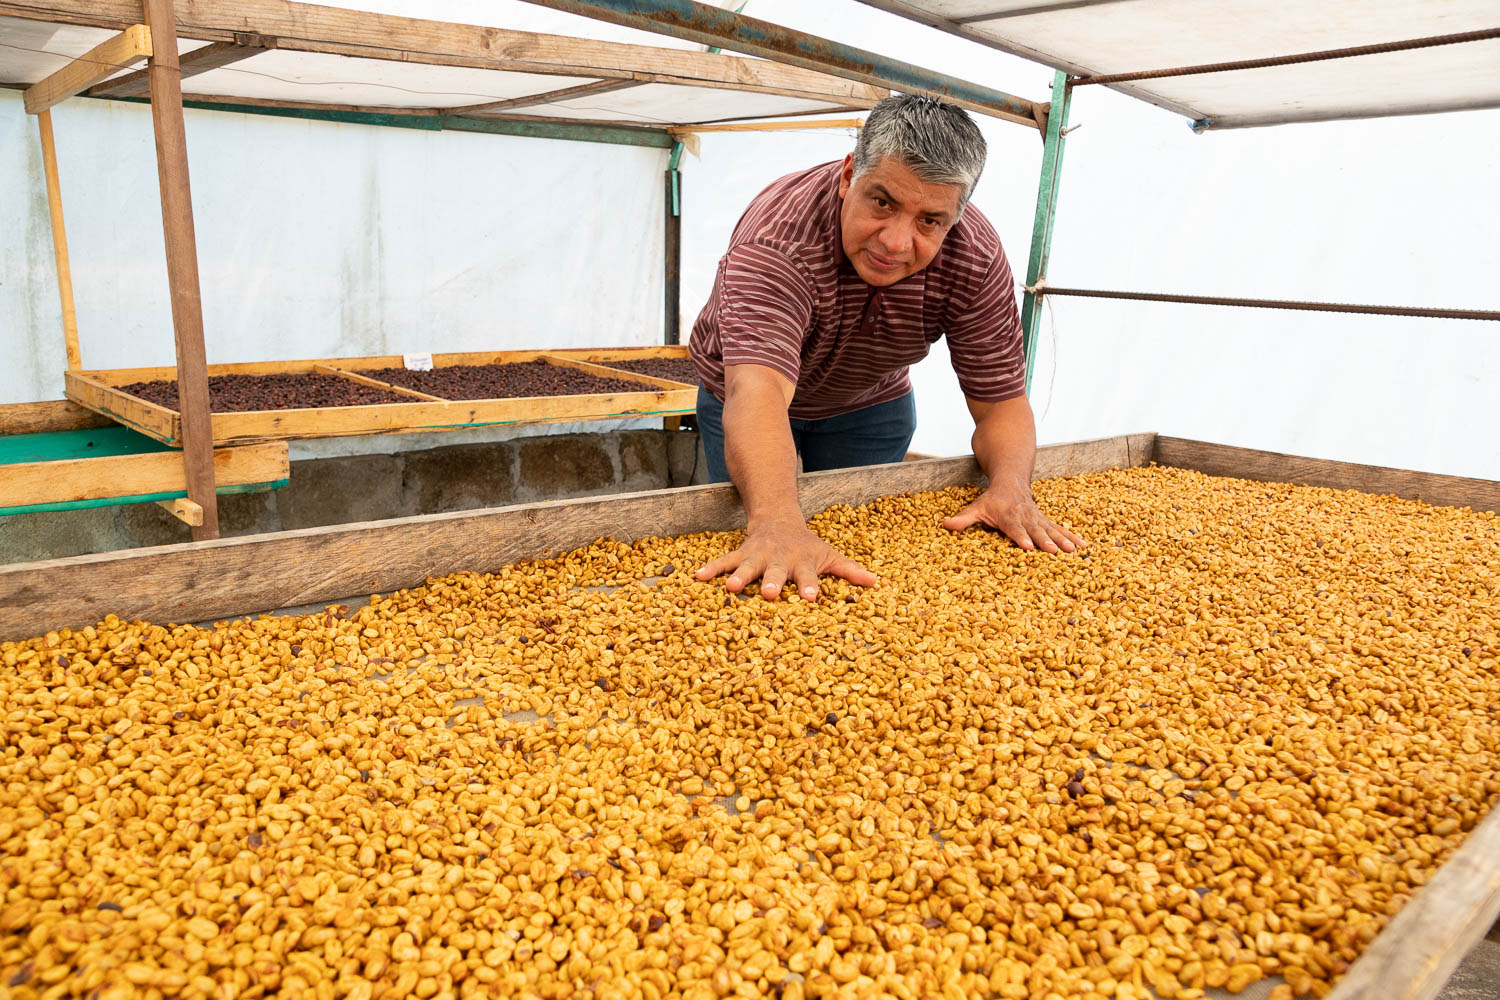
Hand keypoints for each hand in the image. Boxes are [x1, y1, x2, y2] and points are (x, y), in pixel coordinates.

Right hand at [694, 518, 876, 600]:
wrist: (779, 519)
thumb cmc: (807, 547)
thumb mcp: (828, 555)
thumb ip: (849, 571)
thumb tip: (875, 583)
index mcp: (801, 563)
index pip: (808, 576)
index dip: (809, 585)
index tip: (811, 597)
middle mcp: (779, 560)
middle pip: (775, 572)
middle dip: (771, 582)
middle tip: (767, 594)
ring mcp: (757, 557)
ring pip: (747, 567)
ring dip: (739, 577)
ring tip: (728, 588)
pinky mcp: (740, 555)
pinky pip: (724, 561)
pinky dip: (711, 568)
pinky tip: (697, 576)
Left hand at [943, 481, 1083, 553]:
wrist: (1012, 480)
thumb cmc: (992, 500)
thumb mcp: (976, 507)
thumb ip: (964, 518)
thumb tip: (945, 525)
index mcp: (1008, 515)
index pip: (1014, 528)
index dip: (1020, 537)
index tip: (1028, 547)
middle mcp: (1025, 516)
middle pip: (1036, 530)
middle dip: (1045, 540)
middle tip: (1054, 551)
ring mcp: (1037, 518)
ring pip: (1051, 529)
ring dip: (1062, 540)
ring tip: (1073, 550)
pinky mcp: (1046, 520)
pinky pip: (1060, 529)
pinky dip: (1072, 536)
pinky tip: (1083, 546)